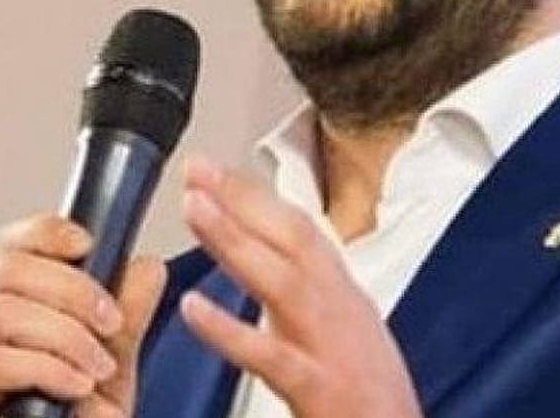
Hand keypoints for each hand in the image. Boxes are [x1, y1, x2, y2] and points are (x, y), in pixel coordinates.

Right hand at [0, 214, 165, 417]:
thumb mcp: (114, 364)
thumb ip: (126, 317)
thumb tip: (145, 266)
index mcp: (19, 310)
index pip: (13, 246)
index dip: (47, 232)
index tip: (87, 243)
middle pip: (7, 270)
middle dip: (71, 288)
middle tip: (111, 321)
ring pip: (2, 311)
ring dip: (64, 334)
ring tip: (98, 366)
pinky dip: (46, 368)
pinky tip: (77, 387)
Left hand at [178, 155, 421, 417]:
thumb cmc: (366, 391)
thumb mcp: (337, 325)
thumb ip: (298, 286)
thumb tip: (250, 246)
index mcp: (342, 294)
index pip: (297, 229)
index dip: (253, 194)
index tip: (209, 168)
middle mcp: (341, 309)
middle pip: (291, 240)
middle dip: (241, 200)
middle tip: (194, 170)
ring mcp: (331, 347)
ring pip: (282, 283)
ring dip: (236, 241)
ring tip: (194, 208)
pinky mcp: (320, 389)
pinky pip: (270, 357)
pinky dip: (229, 331)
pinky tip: (192, 308)